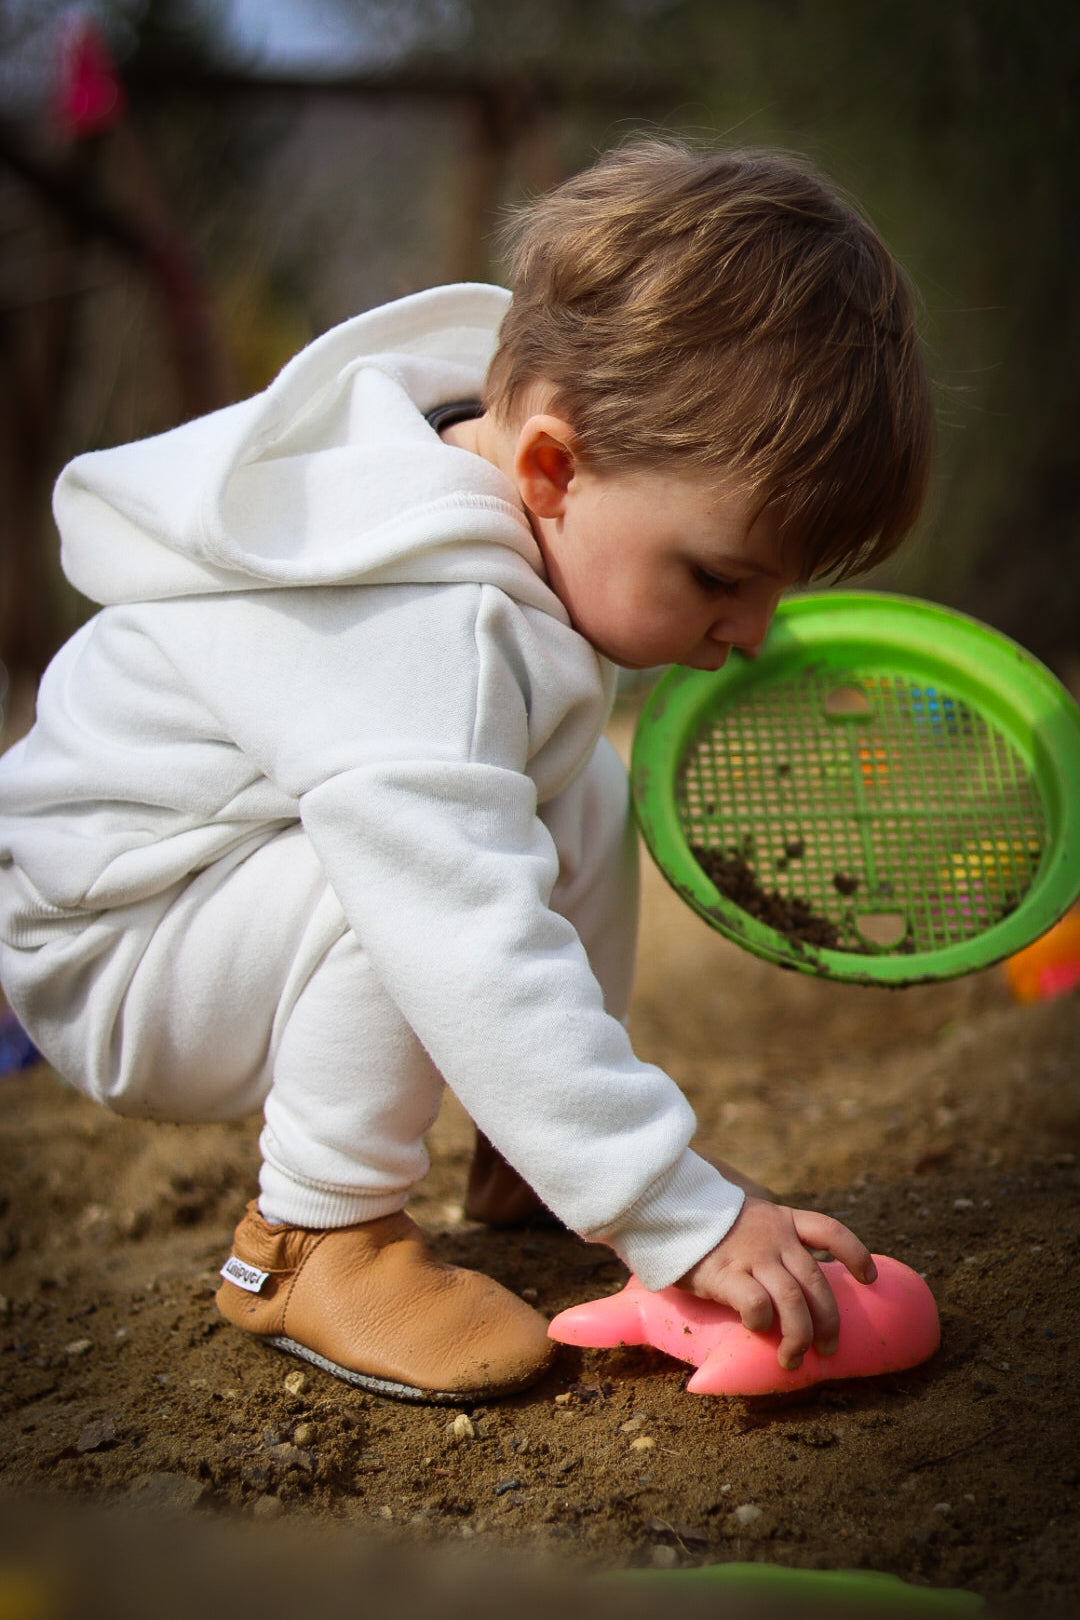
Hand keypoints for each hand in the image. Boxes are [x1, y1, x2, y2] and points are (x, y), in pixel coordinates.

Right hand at [679, 1196, 876, 1370]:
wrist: (663, 1205)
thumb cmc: (700, 1222)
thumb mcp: (742, 1219)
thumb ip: (763, 1240)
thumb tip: (778, 1281)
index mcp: (780, 1220)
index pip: (829, 1230)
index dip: (855, 1253)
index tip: (869, 1277)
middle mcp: (773, 1237)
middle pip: (816, 1282)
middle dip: (829, 1321)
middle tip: (829, 1349)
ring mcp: (751, 1255)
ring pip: (794, 1301)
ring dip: (801, 1336)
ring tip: (793, 1360)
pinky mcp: (726, 1274)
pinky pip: (757, 1306)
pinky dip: (763, 1324)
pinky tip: (757, 1332)